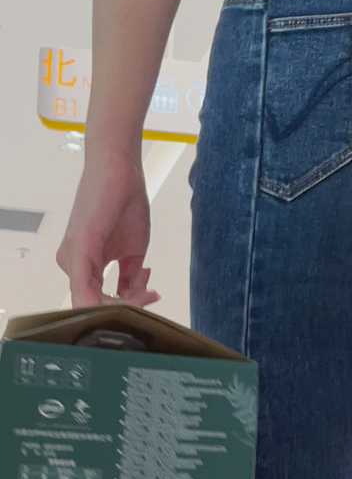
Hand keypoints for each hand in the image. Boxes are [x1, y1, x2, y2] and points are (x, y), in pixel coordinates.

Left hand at [56, 149, 158, 311]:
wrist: (119, 170)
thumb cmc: (124, 202)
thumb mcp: (132, 252)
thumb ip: (129, 279)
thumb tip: (133, 299)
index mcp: (82, 266)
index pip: (99, 303)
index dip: (128, 308)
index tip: (153, 296)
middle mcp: (71, 265)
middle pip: (97, 307)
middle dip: (131, 306)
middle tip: (153, 294)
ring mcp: (71, 261)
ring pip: (94, 304)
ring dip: (128, 303)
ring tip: (150, 288)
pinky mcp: (77, 253)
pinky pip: (87, 293)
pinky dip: (116, 300)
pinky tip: (139, 293)